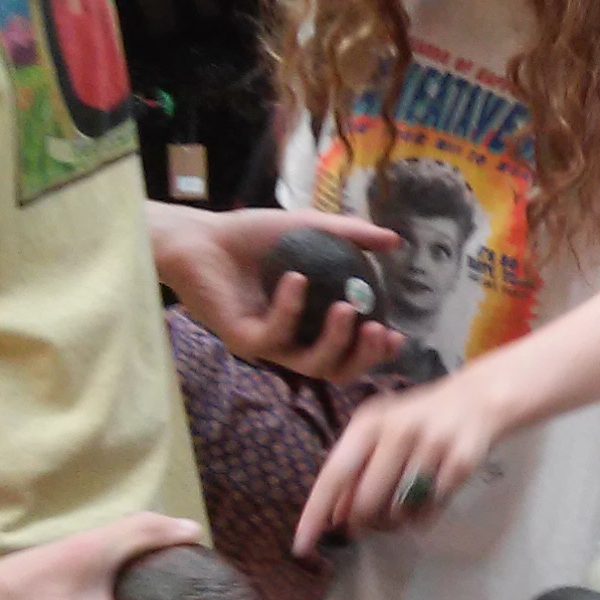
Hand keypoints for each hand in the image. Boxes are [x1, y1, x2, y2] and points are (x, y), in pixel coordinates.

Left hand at [152, 207, 405, 381]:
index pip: (350, 351)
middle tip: (379, 331)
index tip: (397, 335)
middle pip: (337, 370)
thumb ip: (352, 235)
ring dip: (335, 342)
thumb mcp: (312, 228)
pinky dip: (290, 308)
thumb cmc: (253, 235)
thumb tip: (395, 241)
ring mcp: (268, 343)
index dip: (377, 352)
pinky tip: (296, 279)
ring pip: (311, 365)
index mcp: (311, 324)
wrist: (201, 235)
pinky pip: (274, 336)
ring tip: (346, 309)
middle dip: (364, 358)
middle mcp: (292, 341)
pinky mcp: (242, 340)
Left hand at [294, 362, 514, 555]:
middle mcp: (398, 431)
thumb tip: (334, 519)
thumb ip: (354, 470)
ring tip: (404, 503)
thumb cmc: (417, 421)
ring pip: (399, 511)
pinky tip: (429, 497)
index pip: (334, 475)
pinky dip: (425, 515)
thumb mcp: (380, 434)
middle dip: (364, 522)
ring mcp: (432, 447)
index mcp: (369, 423)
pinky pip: (431, 510)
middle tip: (370, 523)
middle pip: (366, 503)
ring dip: (397, 520)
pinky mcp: (461, 463)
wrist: (477, 398)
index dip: (315, 513)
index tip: (301, 546)